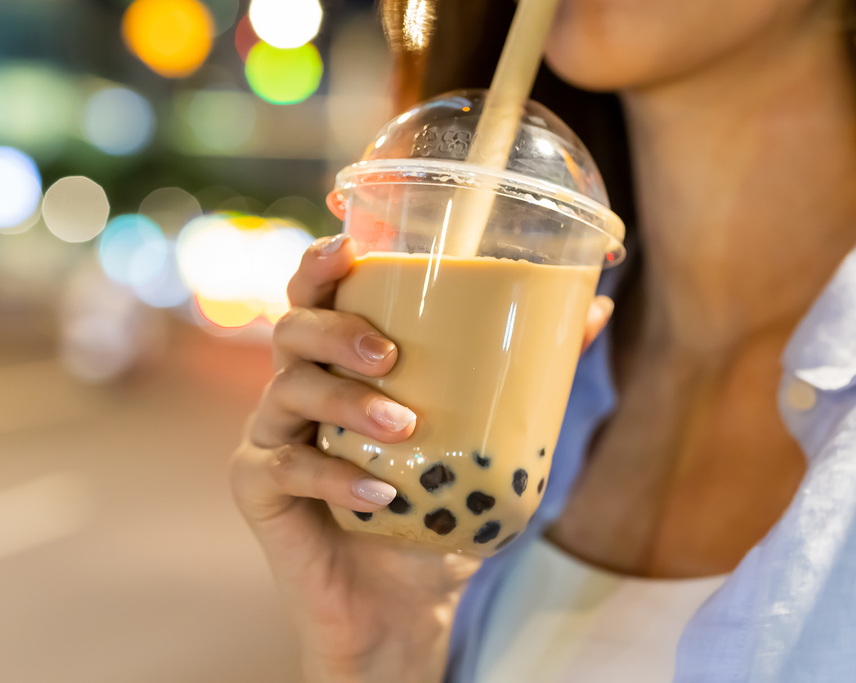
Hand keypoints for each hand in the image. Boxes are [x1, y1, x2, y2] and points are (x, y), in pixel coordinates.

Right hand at [231, 235, 614, 681]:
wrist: (404, 607)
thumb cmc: (439, 511)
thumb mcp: (489, 440)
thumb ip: (529, 376)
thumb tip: (597, 310)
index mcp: (340, 363)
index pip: (316, 296)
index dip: (321, 265)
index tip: (351, 248)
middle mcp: (298, 388)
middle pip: (292, 330)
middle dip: (337, 331)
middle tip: (389, 355)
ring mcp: (273, 437)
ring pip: (288, 390)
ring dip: (348, 401)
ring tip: (404, 426)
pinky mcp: (259, 490)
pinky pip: (285, 467)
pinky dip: (335, 477)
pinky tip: (379, 493)